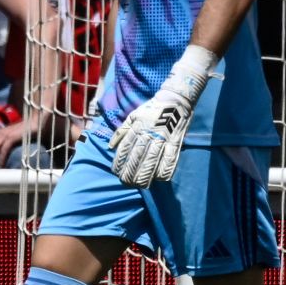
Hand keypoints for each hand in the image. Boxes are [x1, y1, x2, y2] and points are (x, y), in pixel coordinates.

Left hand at [0, 118, 27, 167]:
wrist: (36, 122)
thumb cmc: (26, 132)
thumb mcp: (13, 137)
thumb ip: (6, 143)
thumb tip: (1, 155)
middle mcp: (0, 133)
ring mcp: (6, 134)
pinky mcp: (13, 137)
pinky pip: (3, 150)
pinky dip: (0, 159)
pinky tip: (0, 167)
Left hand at [108, 47, 212, 186]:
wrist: (175, 99)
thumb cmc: (151, 109)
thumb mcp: (133, 116)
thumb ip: (121, 131)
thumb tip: (110, 147)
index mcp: (137, 127)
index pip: (125, 148)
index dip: (120, 162)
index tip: (116, 173)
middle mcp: (148, 133)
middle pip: (137, 156)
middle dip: (130, 172)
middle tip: (126, 183)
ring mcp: (162, 137)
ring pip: (152, 159)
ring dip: (145, 174)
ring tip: (140, 185)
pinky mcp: (175, 140)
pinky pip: (170, 157)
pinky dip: (165, 168)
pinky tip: (160, 178)